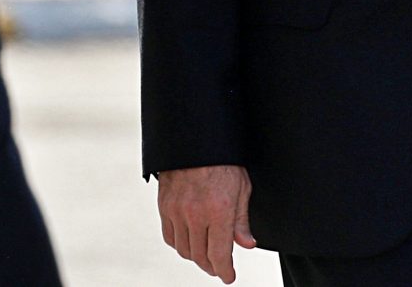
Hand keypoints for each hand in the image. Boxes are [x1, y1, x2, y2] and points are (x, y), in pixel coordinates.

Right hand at [157, 164, 256, 282]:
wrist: (195, 138)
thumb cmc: (223, 160)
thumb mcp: (241, 188)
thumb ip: (241, 220)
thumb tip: (247, 244)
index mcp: (219, 211)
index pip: (219, 255)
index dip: (225, 271)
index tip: (228, 277)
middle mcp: (195, 214)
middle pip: (200, 257)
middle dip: (211, 267)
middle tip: (218, 267)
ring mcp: (177, 211)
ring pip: (183, 250)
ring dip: (195, 256)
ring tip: (205, 253)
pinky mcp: (164, 205)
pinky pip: (169, 236)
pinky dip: (179, 243)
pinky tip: (189, 239)